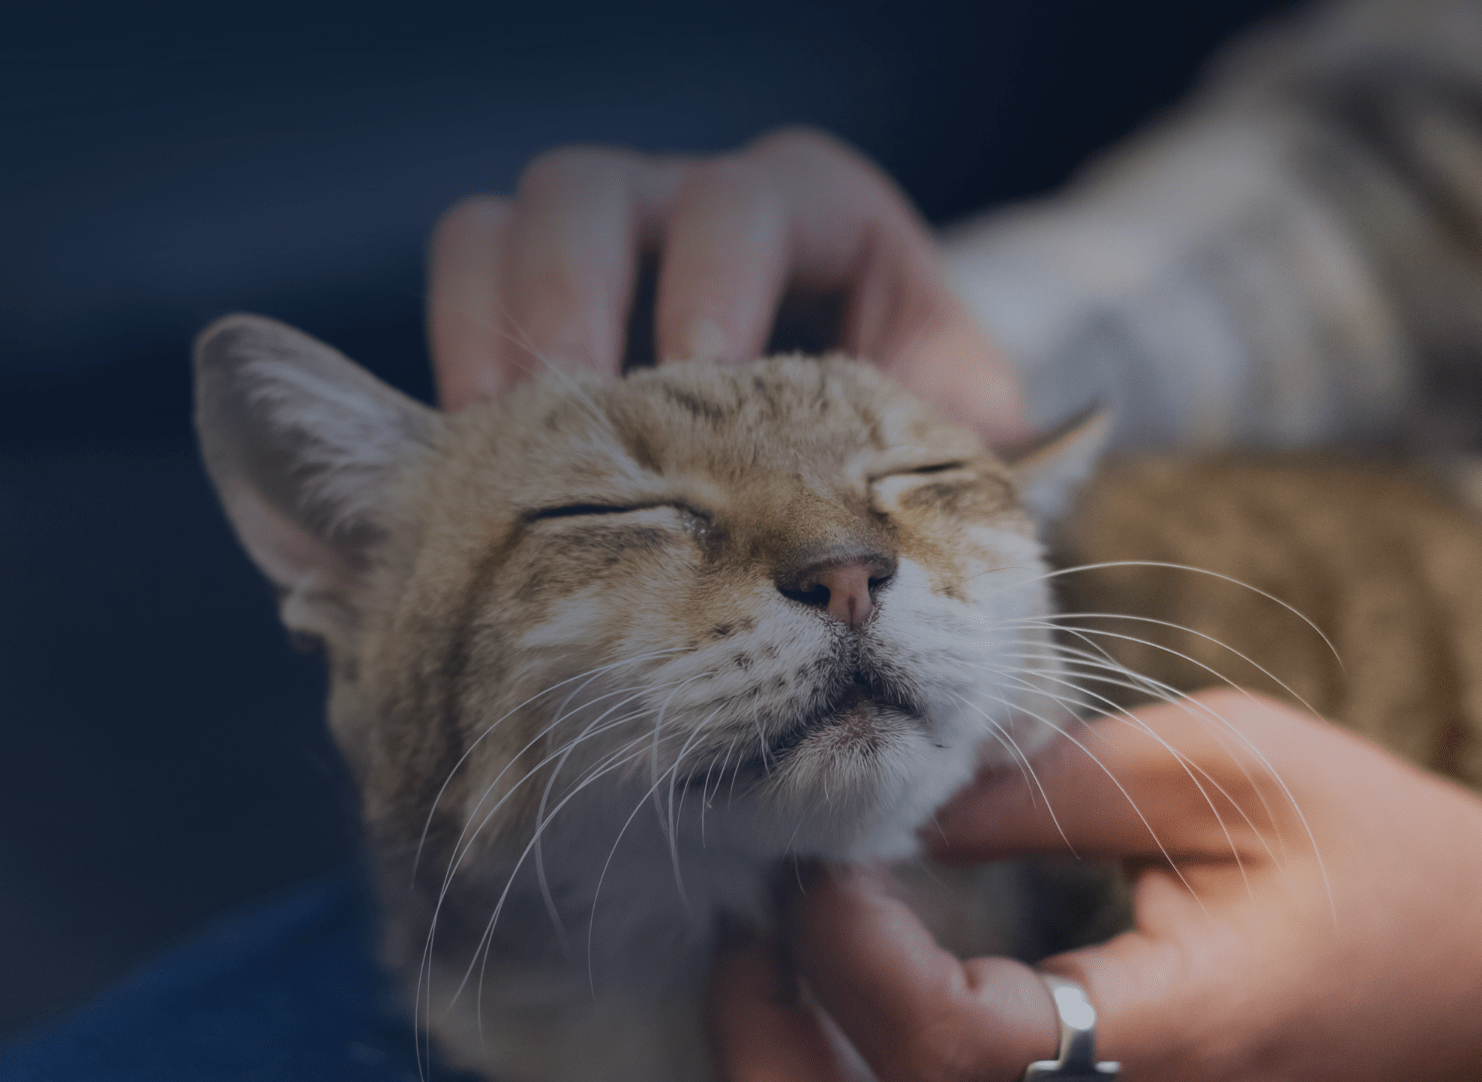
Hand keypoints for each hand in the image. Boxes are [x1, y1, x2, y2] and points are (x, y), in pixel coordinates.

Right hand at [426, 127, 1028, 445]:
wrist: (842, 491)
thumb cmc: (905, 450)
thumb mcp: (954, 442)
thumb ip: (981, 452)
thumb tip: (1029, 463)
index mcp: (814, 214)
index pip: (752, 199)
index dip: (717, 282)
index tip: (700, 381)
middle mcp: (690, 209)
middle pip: (594, 190)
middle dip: (572, 300)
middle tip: (579, 417)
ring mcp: (594, 250)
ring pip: (500, 223)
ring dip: (489, 330)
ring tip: (499, 444)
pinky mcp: (523, 309)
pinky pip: (458, 286)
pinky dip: (452, 363)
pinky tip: (472, 464)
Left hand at [715, 691, 1481, 1081]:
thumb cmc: (1398, 860)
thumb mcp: (1232, 769)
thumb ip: (1046, 788)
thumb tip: (883, 797)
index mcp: (1182, 1040)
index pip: (947, 1052)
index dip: (843, 955)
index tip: (821, 855)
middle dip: (768, 1047)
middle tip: (746, 925)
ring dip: (803, 1078)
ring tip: (774, 959)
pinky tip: (850, 1006)